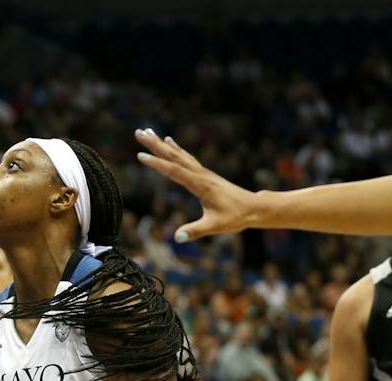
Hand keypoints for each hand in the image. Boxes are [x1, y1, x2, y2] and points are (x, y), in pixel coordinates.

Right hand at [134, 128, 258, 240]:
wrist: (253, 207)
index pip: (174, 171)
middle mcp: (200, 174)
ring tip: (148, 132)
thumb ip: (196, 231)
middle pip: (174, 156)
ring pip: (178, 154)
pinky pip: (186, 158)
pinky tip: (169, 142)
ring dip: (162, 144)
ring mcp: (202, 173)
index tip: (140, 155)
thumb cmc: (235, 217)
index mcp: (200, 185)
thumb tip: (178, 237)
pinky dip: (175, 149)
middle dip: (155, 144)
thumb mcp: (215, 226)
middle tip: (139, 132)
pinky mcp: (204, 175)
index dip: (157, 164)